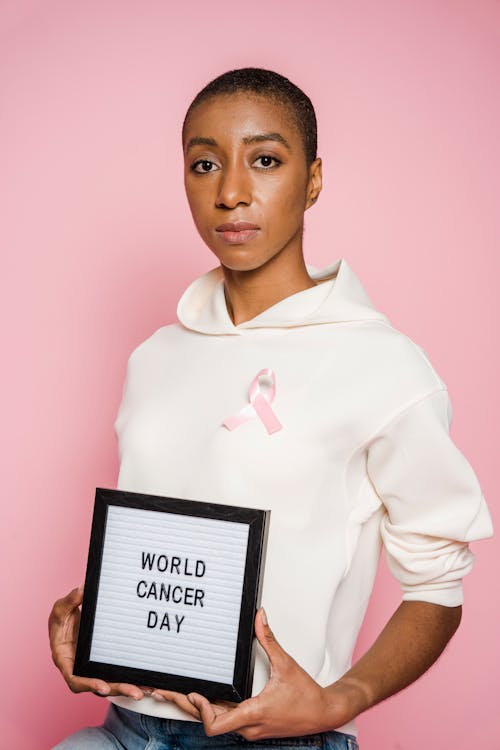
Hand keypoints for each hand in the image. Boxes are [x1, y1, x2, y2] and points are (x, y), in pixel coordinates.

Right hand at [48, 585, 143, 699]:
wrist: (70, 620)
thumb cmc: (62, 618)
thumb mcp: (61, 608)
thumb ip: (69, 601)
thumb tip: (82, 590)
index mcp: (65, 660)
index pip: (76, 679)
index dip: (89, 684)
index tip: (104, 687)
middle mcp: (80, 669)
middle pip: (99, 685)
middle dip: (118, 689)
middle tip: (137, 693)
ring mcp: (94, 668)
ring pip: (111, 682)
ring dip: (129, 687)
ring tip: (148, 688)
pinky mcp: (105, 664)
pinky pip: (118, 673)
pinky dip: (131, 677)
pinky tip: (148, 680)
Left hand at [152, 609, 364, 739]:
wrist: (323, 713)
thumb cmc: (307, 695)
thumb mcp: (286, 663)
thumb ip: (269, 639)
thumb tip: (259, 616)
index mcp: (253, 713)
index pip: (215, 724)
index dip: (201, 710)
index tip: (194, 693)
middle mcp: (247, 725)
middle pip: (207, 720)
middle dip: (185, 704)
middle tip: (164, 689)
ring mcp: (249, 728)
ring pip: (214, 721)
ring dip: (195, 707)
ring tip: (175, 692)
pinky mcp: (251, 725)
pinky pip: (225, 719)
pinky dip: (210, 708)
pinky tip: (200, 697)